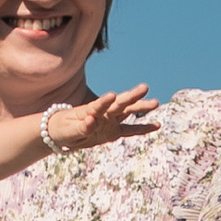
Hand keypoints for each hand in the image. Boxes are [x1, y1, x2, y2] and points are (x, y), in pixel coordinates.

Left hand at [44, 84, 161, 149]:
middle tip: (144, 88)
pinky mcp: (114, 131)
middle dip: (131, 96)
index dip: (104, 101)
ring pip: (128, 112)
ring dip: (140, 107)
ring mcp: (110, 121)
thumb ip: (82, 127)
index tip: (112, 95)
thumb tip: (93, 121)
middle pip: (119, 104)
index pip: (98, 105)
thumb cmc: (64, 128)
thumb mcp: (69, 130)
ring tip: (156, 103)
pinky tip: (157, 125)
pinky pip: (130, 130)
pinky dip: (143, 128)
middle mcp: (103, 113)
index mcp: (90, 110)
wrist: (63, 132)